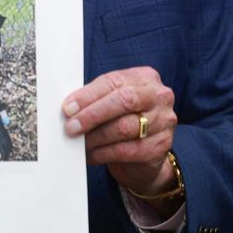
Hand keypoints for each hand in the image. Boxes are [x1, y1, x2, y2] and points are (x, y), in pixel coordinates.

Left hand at [62, 66, 176, 196]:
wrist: (145, 151)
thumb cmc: (123, 118)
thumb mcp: (111, 101)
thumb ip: (95, 98)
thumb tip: (69, 108)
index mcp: (145, 77)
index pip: (113, 81)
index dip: (88, 95)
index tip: (68, 108)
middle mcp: (159, 96)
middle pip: (124, 101)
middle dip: (93, 115)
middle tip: (71, 127)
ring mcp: (164, 121)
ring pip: (124, 128)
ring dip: (96, 137)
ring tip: (79, 143)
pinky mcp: (161, 146)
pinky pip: (127, 150)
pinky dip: (104, 153)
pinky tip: (91, 155)